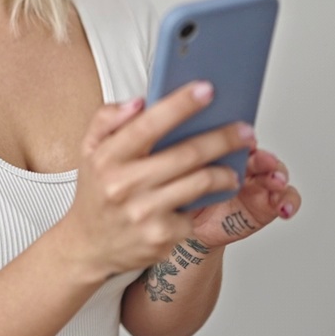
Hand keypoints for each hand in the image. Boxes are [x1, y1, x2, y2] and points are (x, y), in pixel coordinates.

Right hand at [61, 82, 254, 279]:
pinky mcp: (162, 236)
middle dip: (223, 138)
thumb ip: (107, 119)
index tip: (206, 89)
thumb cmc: (97, 192)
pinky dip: (203, 203)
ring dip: (226, 173)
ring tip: (232, 169)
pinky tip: (203, 199)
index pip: (147, 124)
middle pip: (187, 154)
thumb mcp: (89, 151)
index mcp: (107, 157)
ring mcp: (144, 212)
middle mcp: (124, 185)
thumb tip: (138, 102)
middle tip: (245, 131)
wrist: (89, 245)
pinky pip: (196, 211)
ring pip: (201, 183)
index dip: (180, 105)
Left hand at [190, 148, 300, 247]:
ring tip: (276, 182)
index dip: (242, 139)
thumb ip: (186, 163)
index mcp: (223, 153)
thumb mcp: (181, 179)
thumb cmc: (186, 197)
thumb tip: (178, 146)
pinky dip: (289, 202)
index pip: (236, 140)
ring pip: (277, 173)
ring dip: (279, 176)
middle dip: (263, 157)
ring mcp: (258, 184)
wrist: (192, 228)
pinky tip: (285, 208)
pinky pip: (286, 199)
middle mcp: (244, 165)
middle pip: (258, 156)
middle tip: (263, 161)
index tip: (244, 140)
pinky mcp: (269, 204)